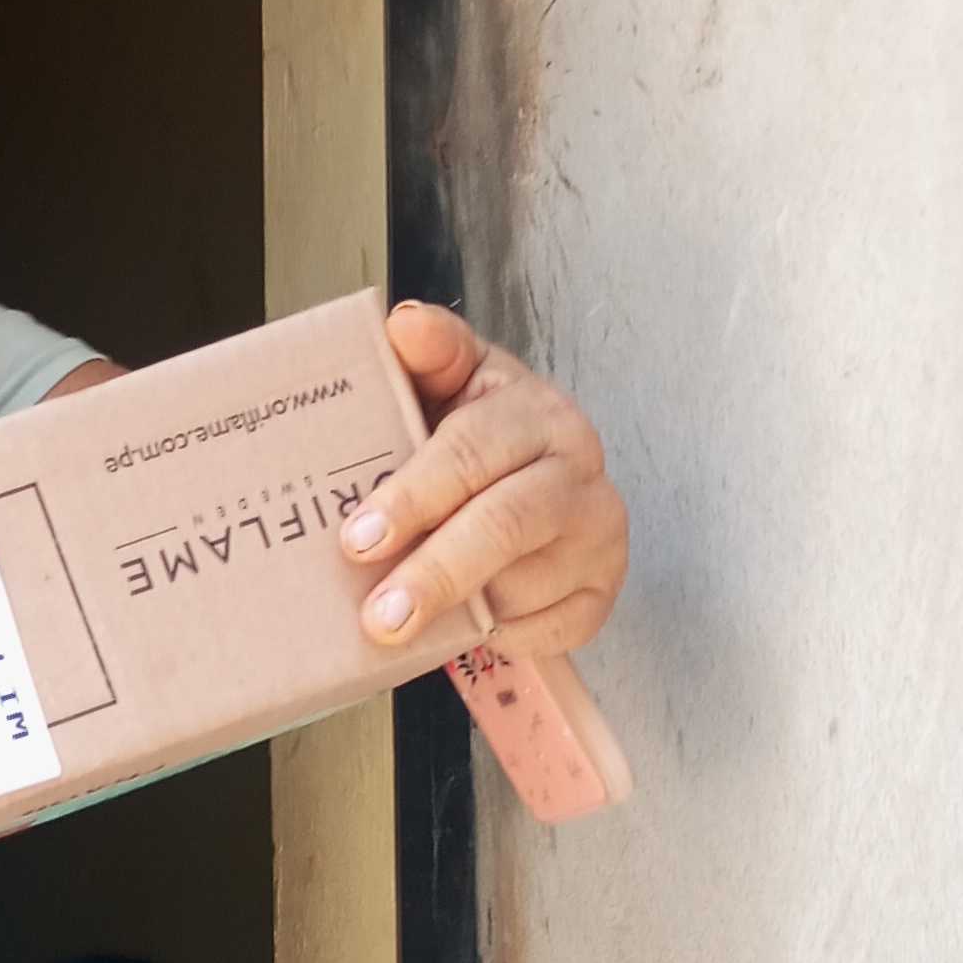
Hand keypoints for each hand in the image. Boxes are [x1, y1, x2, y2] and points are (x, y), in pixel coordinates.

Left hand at [339, 300, 626, 661]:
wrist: (531, 481)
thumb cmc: (473, 436)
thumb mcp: (450, 383)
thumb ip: (429, 355)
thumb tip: (405, 325)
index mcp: (536, 412)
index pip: (473, 452)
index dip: (414, 497)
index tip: (359, 538)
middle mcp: (579, 471)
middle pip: (505, 524)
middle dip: (435, 573)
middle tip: (379, 617)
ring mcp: (600, 535)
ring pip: (523, 587)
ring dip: (459, 611)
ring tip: (404, 624)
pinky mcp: (604, 591)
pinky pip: (550, 631)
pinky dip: (501, 637)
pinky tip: (466, 628)